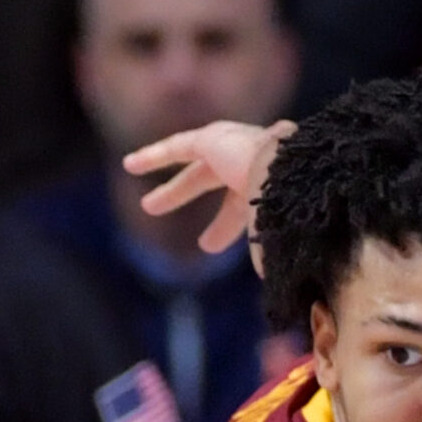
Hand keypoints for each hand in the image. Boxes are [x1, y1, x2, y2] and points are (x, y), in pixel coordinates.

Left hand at [124, 118, 295, 257]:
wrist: (292, 175)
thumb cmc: (290, 214)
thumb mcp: (275, 238)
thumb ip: (269, 256)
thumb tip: (270, 284)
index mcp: (275, 188)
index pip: (245, 209)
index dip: (226, 229)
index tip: (207, 247)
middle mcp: (259, 164)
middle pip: (223, 188)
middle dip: (212, 216)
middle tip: (199, 243)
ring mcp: (238, 148)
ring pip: (198, 170)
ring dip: (174, 190)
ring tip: (148, 208)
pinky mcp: (214, 137)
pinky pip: (179, 146)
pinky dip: (154, 155)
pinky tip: (129, 165)